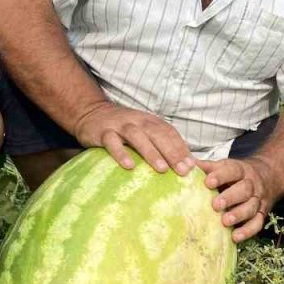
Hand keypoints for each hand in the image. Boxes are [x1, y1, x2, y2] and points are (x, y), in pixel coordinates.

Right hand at [74, 103, 193, 174]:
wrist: (91, 113)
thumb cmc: (123, 129)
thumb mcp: (143, 131)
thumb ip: (161, 144)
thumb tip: (184, 165)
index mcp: (150, 121)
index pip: (169, 133)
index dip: (181, 148)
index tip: (192, 167)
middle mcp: (137, 121)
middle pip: (157, 134)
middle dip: (172, 152)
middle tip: (183, 170)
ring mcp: (119, 125)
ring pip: (137, 136)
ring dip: (151, 152)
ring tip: (162, 169)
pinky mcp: (103, 132)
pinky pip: (112, 142)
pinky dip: (121, 153)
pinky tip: (129, 166)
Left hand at [197, 157, 280, 242]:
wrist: (267, 176)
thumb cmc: (235, 174)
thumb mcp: (223, 166)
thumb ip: (206, 167)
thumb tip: (184, 164)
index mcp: (240, 170)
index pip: (233, 171)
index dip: (221, 176)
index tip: (208, 182)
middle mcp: (251, 184)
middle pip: (244, 190)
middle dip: (230, 197)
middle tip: (215, 205)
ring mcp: (257, 200)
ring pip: (251, 207)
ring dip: (238, 215)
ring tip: (225, 221)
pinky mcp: (261, 214)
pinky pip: (257, 223)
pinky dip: (247, 231)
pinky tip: (235, 237)